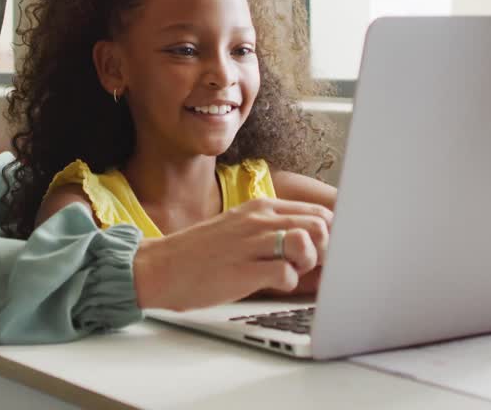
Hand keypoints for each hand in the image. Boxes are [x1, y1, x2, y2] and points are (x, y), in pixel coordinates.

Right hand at [132, 198, 332, 310]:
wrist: (159, 268)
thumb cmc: (201, 254)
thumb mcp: (240, 228)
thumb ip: (274, 229)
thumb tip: (315, 242)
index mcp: (260, 206)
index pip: (318, 211)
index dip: (331, 234)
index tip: (325, 251)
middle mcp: (258, 219)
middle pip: (321, 225)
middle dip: (326, 249)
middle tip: (307, 264)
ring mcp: (250, 243)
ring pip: (307, 243)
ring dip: (309, 262)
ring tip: (292, 271)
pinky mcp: (243, 270)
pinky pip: (286, 274)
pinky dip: (287, 283)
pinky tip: (271, 284)